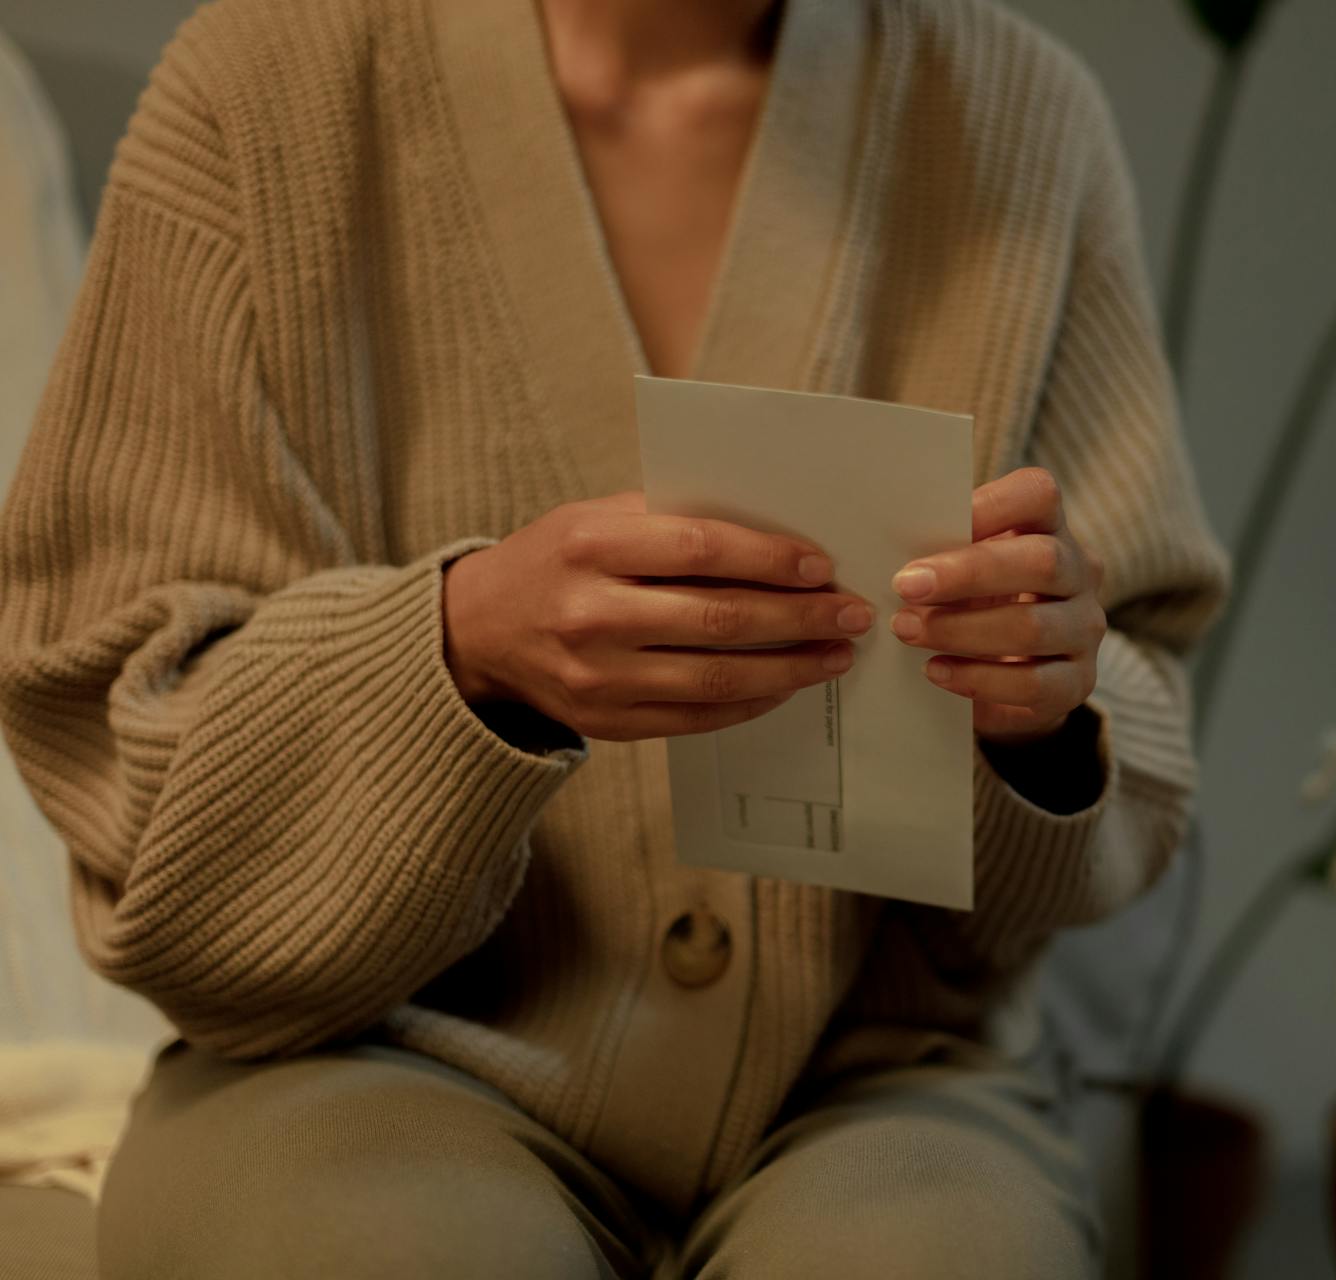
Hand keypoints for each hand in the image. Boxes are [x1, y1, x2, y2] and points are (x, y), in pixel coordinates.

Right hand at [442, 491, 872, 740]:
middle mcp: (591, 615)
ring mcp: (597, 678)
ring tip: (835, 654)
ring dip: (789, 668)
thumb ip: (674, 521)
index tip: (821, 565)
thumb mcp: (598, 517)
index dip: (768, 560)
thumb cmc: (557, 559)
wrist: (479, 630)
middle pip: (718, 621)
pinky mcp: (606, 723)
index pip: (700, 550)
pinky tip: (787, 683)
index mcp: (591, 546)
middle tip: (851, 613)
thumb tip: (778, 536)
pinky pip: (696, 717)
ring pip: (716, 678)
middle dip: (798, 618)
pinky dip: (750, 701)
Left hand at [888, 468, 1105, 744]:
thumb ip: (944, 548)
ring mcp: (1084, 630)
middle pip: (1042, 561)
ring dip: (961, 630)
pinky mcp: (1077, 682)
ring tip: (907, 630)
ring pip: (1033, 628)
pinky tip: (936, 670)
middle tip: (905, 586)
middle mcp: (1080, 574)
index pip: (1038, 495)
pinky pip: (1032, 684)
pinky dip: (978, 680)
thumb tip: (894, 546)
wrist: (1008, 670)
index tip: (934, 520)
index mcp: (1050, 528)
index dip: (991, 505)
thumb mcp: (964, 565)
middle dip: (968, 574)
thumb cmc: (975, 600)